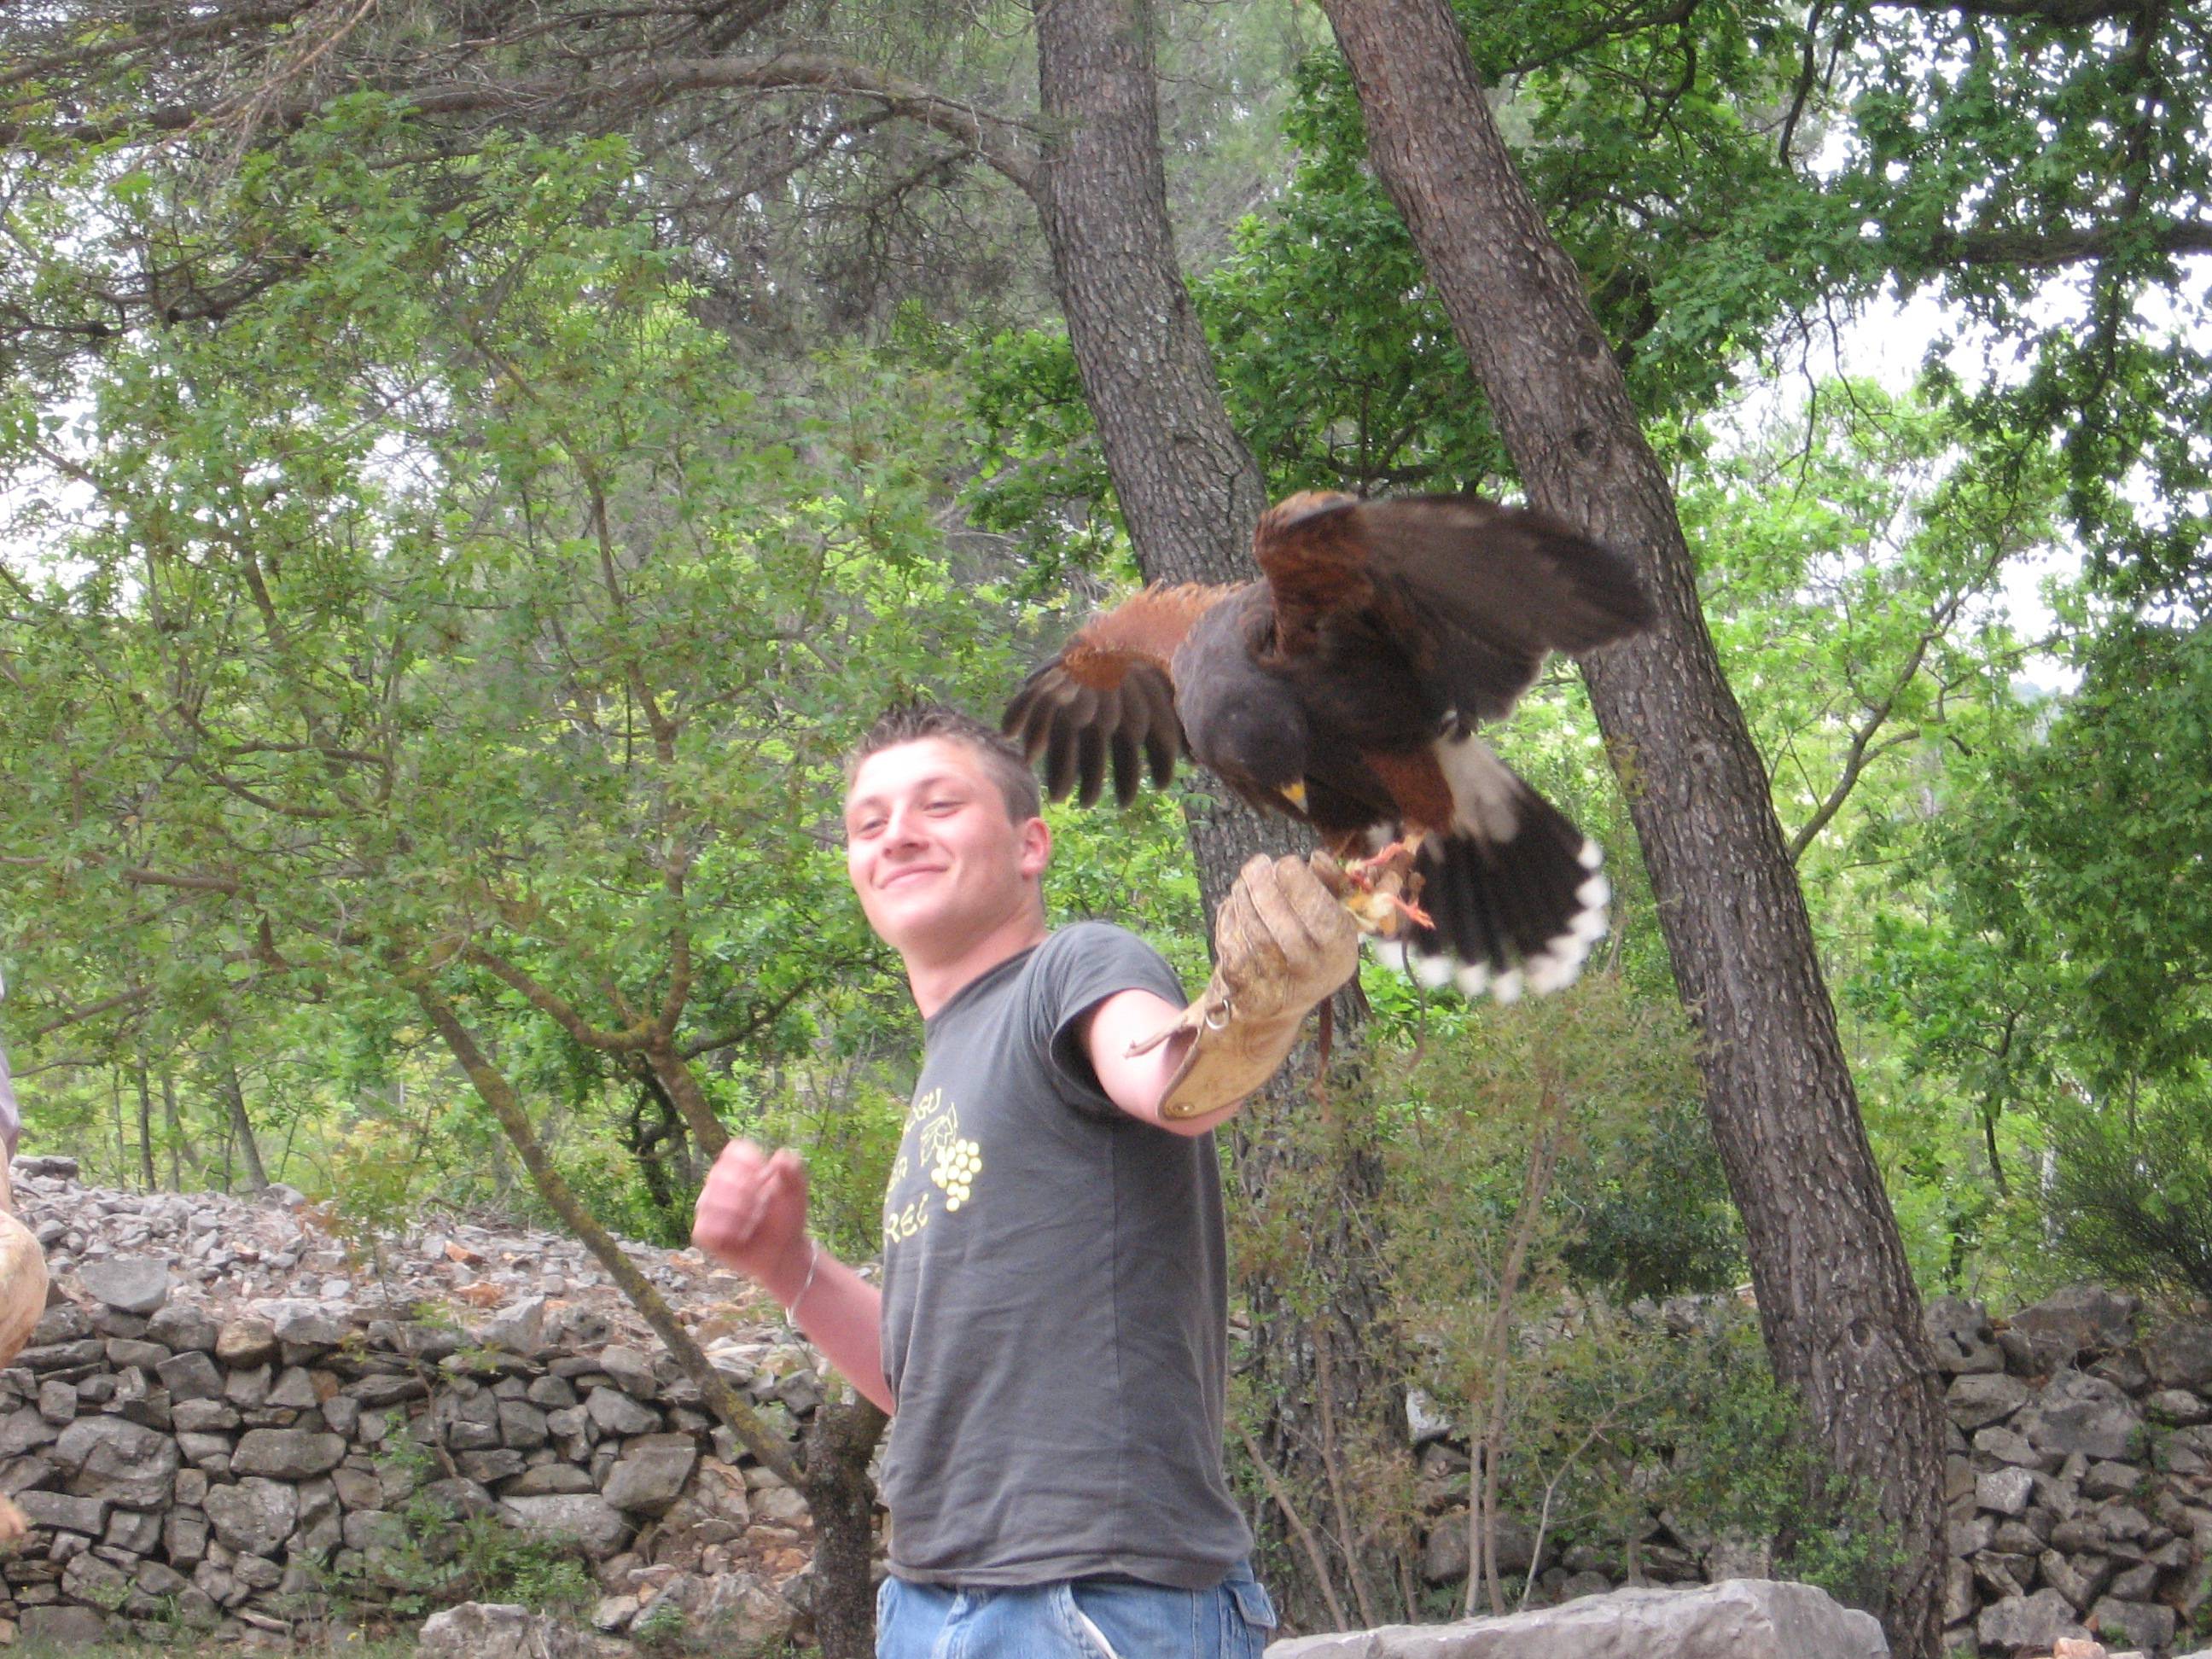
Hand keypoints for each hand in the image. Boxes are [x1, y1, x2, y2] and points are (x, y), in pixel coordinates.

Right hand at [691, 1139, 812, 1302]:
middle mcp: (719, 1183)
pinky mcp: (703, 1231)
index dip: (751, 1164)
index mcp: (740, 1166)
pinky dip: (727, 1232)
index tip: (766, 1179)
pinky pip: (705, 1227)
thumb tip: (779, 1156)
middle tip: (762, 1207)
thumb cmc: (787, 1217)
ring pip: (710, 1201)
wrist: (783, 1251)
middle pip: (720, 1174)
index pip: (733, 1151)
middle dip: (747, 1192)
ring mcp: (708, 1207)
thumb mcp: (796, 1191)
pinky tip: (740, 1236)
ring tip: (753, 1222)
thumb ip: (793, 1170)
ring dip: (739, 1214)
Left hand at [1213, 852, 1361, 1021]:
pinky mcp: (1243, 986)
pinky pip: (1232, 942)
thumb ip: (1330, 883)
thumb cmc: (1309, 945)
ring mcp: (1276, 984)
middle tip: (1257, 864)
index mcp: (1339, 952)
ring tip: (1245, 881)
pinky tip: (1235, 904)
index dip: (1300, 884)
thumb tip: (1317, 858)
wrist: (1277, 1001)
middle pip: (1282, 925)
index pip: (1322, 916)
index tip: (1286, 862)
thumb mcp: (1332, 917)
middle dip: (1265, 887)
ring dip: (1245, 897)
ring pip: (1253, 931)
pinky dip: (1229, 916)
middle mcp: (1310, 972)